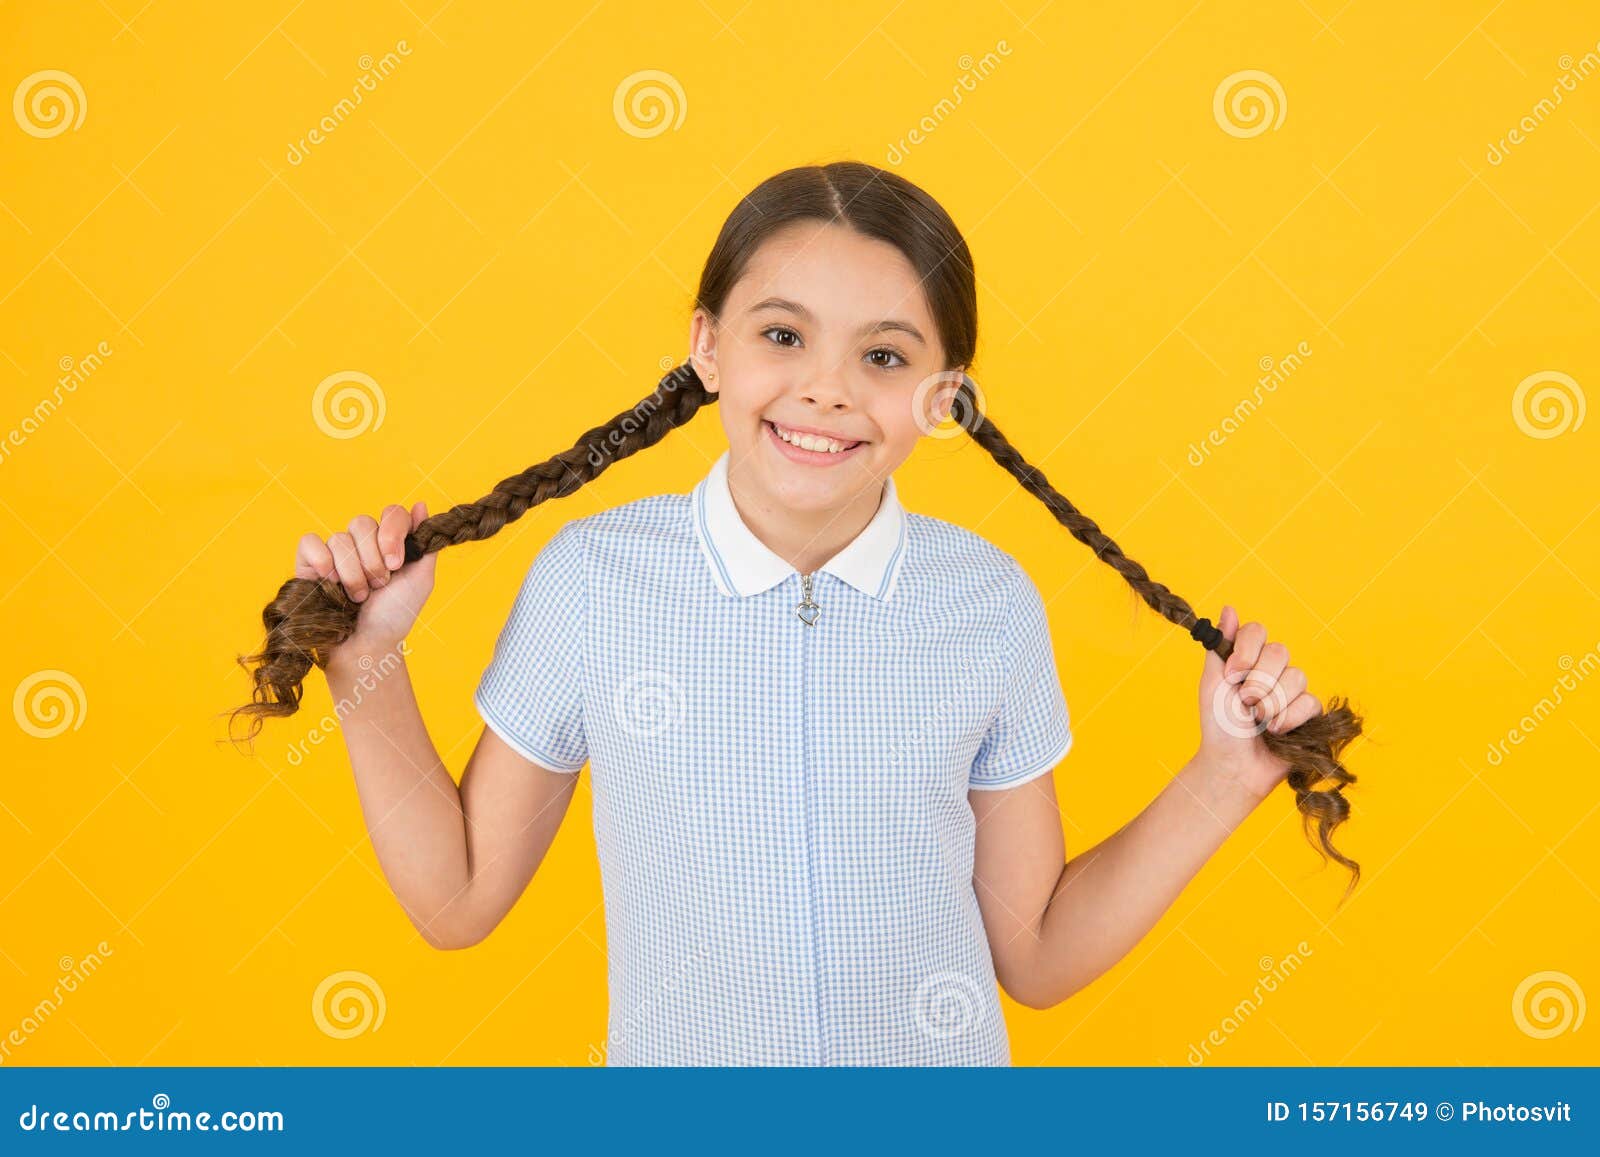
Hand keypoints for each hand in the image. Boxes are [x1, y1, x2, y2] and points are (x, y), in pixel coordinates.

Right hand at [295, 501, 435, 658]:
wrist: (366, 645)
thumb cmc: (393, 616)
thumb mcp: (420, 580)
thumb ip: (424, 544)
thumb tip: (420, 504)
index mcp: (388, 541)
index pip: (390, 513)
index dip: (392, 533)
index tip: (395, 563)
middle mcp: (361, 542)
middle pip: (362, 522)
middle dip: (373, 560)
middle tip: (378, 585)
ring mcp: (334, 551)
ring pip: (339, 539)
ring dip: (353, 573)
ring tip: (358, 596)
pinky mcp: (309, 562)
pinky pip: (310, 542)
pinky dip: (321, 561)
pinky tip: (329, 582)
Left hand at [1194, 605, 1322, 797]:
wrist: (1233, 765)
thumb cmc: (1219, 726)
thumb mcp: (1212, 684)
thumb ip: (1219, 647)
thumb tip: (1229, 608)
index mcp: (1247, 659)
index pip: (1257, 631)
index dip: (1247, 650)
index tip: (1233, 673)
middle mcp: (1272, 669)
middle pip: (1280, 651)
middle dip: (1259, 682)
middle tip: (1245, 703)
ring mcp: (1293, 689)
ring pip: (1297, 676)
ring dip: (1271, 703)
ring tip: (1258, 721)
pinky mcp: (1310, 712)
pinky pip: (1309, 702)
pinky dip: (1288, 718)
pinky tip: (1276, 731)